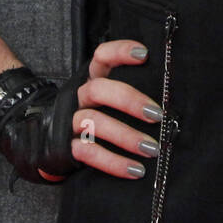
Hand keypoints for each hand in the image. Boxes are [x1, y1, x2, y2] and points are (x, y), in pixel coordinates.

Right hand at [57, 37, 161, 181]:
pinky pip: (88, 152)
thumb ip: (128, 88)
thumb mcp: (105, 96)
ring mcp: (72, 121)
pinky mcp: (68, 147)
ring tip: (152, 149)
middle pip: (97, 89)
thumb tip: (171, 95)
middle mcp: (80, 96)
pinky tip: (135, 170)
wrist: (51, 142)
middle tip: (157, 115)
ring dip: (126, 136)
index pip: (101, 56)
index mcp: (91, 78)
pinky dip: (113, 162)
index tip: (144, 54)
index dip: (120, 51)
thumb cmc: (94, 113)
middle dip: (128, 100)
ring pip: (94, 122)